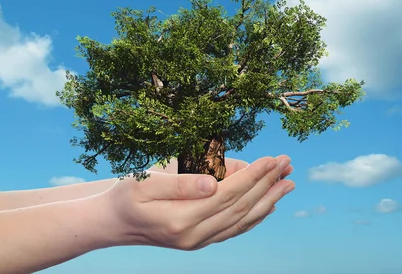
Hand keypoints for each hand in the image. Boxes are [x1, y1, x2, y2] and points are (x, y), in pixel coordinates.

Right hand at [106, 156, 293, 250]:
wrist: (114, 223)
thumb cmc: (126, 196)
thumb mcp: (145, 183)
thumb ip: (180, 183)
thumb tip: (215, 182)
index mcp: (181, 219)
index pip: (228, 195)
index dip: (253, 176)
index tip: (272, 159)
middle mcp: (194, 236)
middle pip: (241, 208)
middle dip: (267, 184)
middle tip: (287, 164)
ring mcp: (198, 242)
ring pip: (242, 221)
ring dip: (268, 201)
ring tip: (288, 183)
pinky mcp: (199, 241)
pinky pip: (234, 229)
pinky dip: (254, 217)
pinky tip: (268, 206)